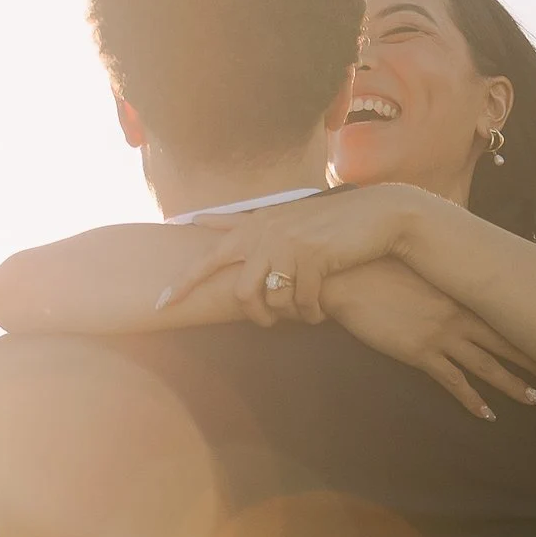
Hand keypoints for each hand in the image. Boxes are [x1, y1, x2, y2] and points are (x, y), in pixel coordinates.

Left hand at [166, 186, 421, 326]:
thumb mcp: (282, 217)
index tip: (160, 304)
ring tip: (302, 313)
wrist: (375, 214)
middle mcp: (266, 235)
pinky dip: (311, 313)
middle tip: (268, 322)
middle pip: (242, 292)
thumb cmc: (328, 220)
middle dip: (256, 316)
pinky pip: (303, 303)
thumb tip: (202, 221)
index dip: (182, 283)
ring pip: (273, 301)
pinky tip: (319, 312)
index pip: (207, 258)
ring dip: (288, 315)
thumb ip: (245, 224)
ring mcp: (289, 246)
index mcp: (254, 227)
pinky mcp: (314, 259)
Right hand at [318, 264, 535, 418]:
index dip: (529, 328)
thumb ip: (439, 278)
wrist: (347, 277)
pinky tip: (487, 415)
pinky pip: (454, 382)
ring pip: (488, 366)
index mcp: (459, 292)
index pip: (504, 313)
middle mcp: (458, 315)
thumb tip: (450, 280)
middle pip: (506, 341)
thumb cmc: (376, 267)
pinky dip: (472, 401)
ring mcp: (441, 335)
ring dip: (514, 385)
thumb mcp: (417, 268)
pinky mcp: (420, 353)